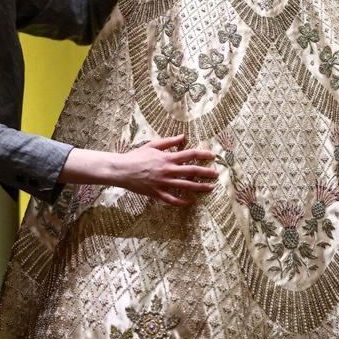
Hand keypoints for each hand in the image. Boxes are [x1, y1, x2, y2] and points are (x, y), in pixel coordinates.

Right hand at [62, 134, 215, 206]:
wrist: (121, 170)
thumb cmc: (136, 156)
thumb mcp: (153, 145)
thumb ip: (169, 142)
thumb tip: (183, 136)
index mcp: (167, 157)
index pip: (190, 154)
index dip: (203, 155)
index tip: (213, 156)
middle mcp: (168, 170)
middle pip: (192, 171)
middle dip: (206, 173)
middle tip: (216, 174)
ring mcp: (163, 183)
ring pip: (186, 186)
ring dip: (200, 187)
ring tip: (210, 188)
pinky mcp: (157, 193)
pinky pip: (172, 199)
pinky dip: (182, 201)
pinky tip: (190, 202)